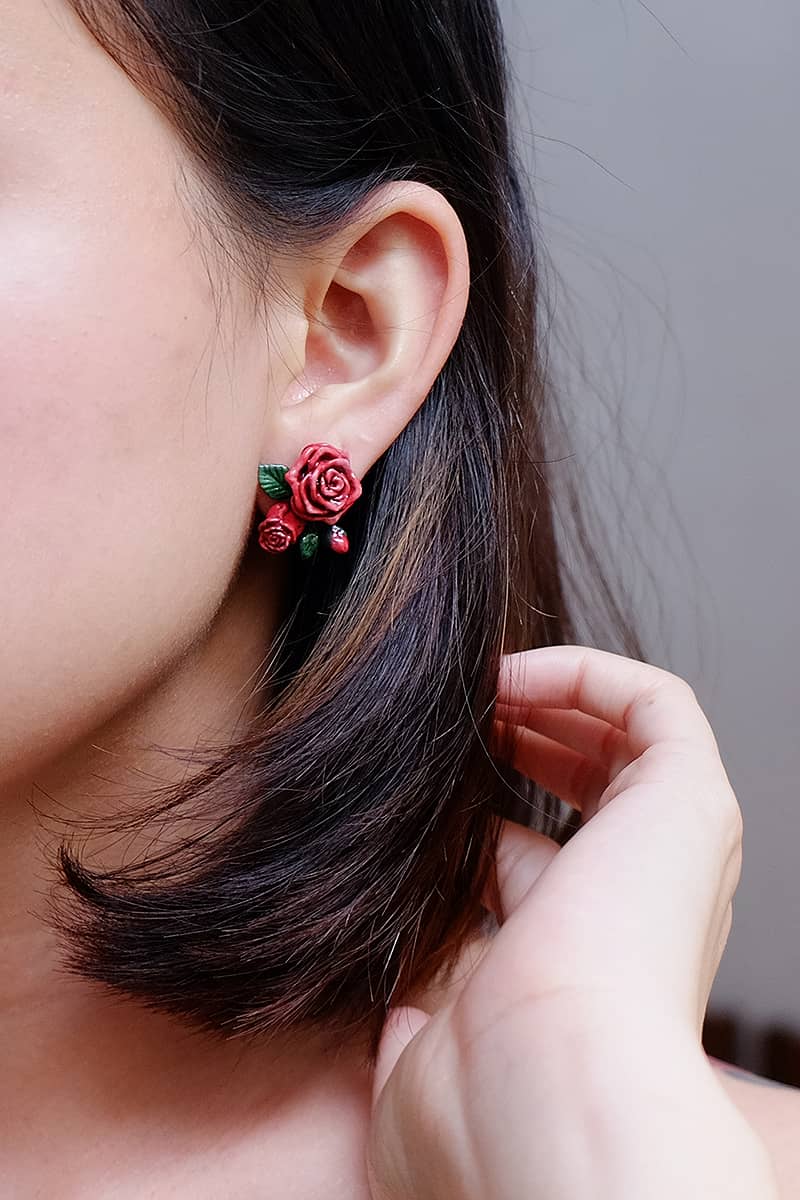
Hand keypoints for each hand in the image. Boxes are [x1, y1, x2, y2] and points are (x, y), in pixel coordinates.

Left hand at [366, 645, 774, 1199]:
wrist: (550, 1086)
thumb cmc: (486, 1090)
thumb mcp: (430, 1049)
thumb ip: (422, 1016)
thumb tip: (401, 1007)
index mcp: (584, 959)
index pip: (537, 866)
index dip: (478, 821)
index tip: (421, 793)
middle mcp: (639, 901)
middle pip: (592, 792)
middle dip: (525, 745)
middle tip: (461, 722)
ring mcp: (673, 849)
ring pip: (630, 741)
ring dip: (554, 699)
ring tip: (483, 684)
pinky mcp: (690, 800)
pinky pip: (656, 703)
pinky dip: (585, 673)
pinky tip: (512, 675)